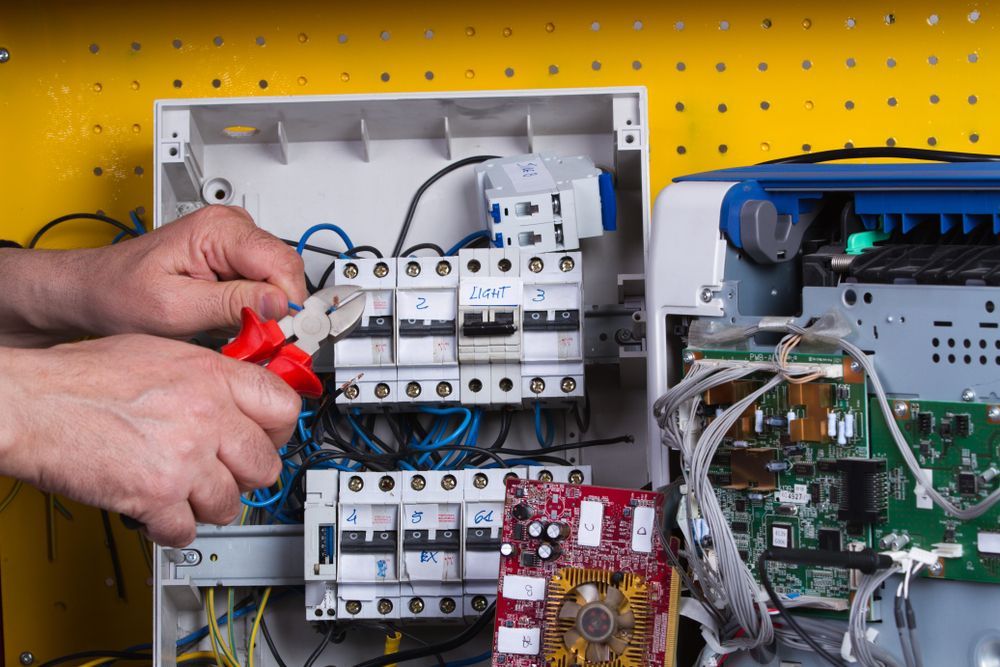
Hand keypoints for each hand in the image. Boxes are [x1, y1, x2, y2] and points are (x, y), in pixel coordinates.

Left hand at [0, 205, 305, 346]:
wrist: (94, 290)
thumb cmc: (119, 293)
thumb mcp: (174, 309)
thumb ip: (230, 305)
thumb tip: (279, 304)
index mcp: (218, 229)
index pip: (282, 264)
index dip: (288, 306)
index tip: (282, 338)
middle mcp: (232, 227)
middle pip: (286, 272)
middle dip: (278, 312)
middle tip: (260, 343)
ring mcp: (235, 242)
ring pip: (279, 282)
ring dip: (267, 313)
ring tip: (238, 334)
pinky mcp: (235, 259)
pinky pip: (265, 286)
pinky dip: (256, 311)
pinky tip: (233, 323)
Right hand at [0, 334, 299, 545]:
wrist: (32, 402)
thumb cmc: (80, 376)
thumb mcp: (160, 352)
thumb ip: (208, 375)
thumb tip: (237, 392)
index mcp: (211, 377)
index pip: (284, 407)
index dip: (279, 429)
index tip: (270, 438)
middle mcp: (206, 416)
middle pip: (265, 464)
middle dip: (246, 475)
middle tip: (226, 473)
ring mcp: (185, 457)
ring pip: (231, 503)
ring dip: (207, 504)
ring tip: (183, 491)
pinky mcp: (157, 495)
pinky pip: (187, 530)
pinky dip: (171, 528)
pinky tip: (156, 510)